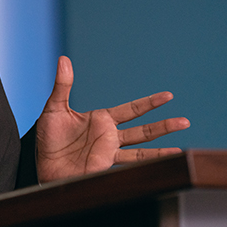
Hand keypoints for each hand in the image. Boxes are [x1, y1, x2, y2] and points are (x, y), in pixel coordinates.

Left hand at [35, 56, 189, 183]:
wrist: (42, 164)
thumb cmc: (48, 138)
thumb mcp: (54, 107)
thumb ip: (63, 85)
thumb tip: (63, 59)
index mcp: (101, 119)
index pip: (132, 109)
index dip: (150, 103)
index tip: (168, 96)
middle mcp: (109, 136)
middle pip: (143, 130)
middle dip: (164, 126)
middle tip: (185, 121)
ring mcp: (109, 152)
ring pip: (141, 150)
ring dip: (160, 149)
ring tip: (180, 151)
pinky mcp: (104, 166)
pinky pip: (127, 165)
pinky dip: (144, 167)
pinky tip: (158, 168)